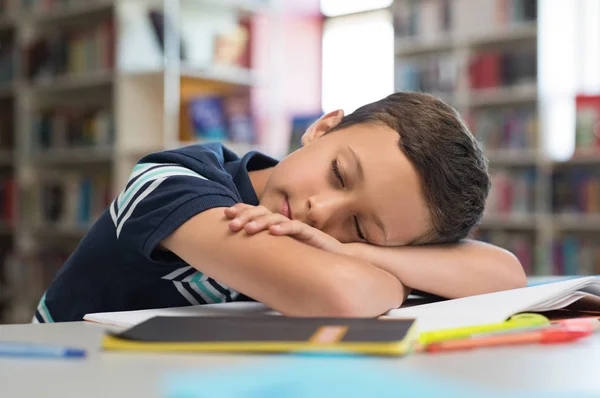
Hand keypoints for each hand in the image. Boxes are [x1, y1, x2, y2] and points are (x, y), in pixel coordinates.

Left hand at [224, 204, 346, 254]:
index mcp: (276, 226)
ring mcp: (296, 227)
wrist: (333, 259)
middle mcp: (284, 223)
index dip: (242, 210)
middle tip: (232, 225)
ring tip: (248, 229)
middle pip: (262, 212)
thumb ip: (264, 252)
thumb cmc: (305, 257)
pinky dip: (284, 228)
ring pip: (276, 218)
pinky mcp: (309, 233)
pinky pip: (296, 227)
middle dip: (245, 216)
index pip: (257, 212)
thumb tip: (238, 259)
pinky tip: (273, 232)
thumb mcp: (280, 253)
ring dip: (260, 222)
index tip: (226, 214)